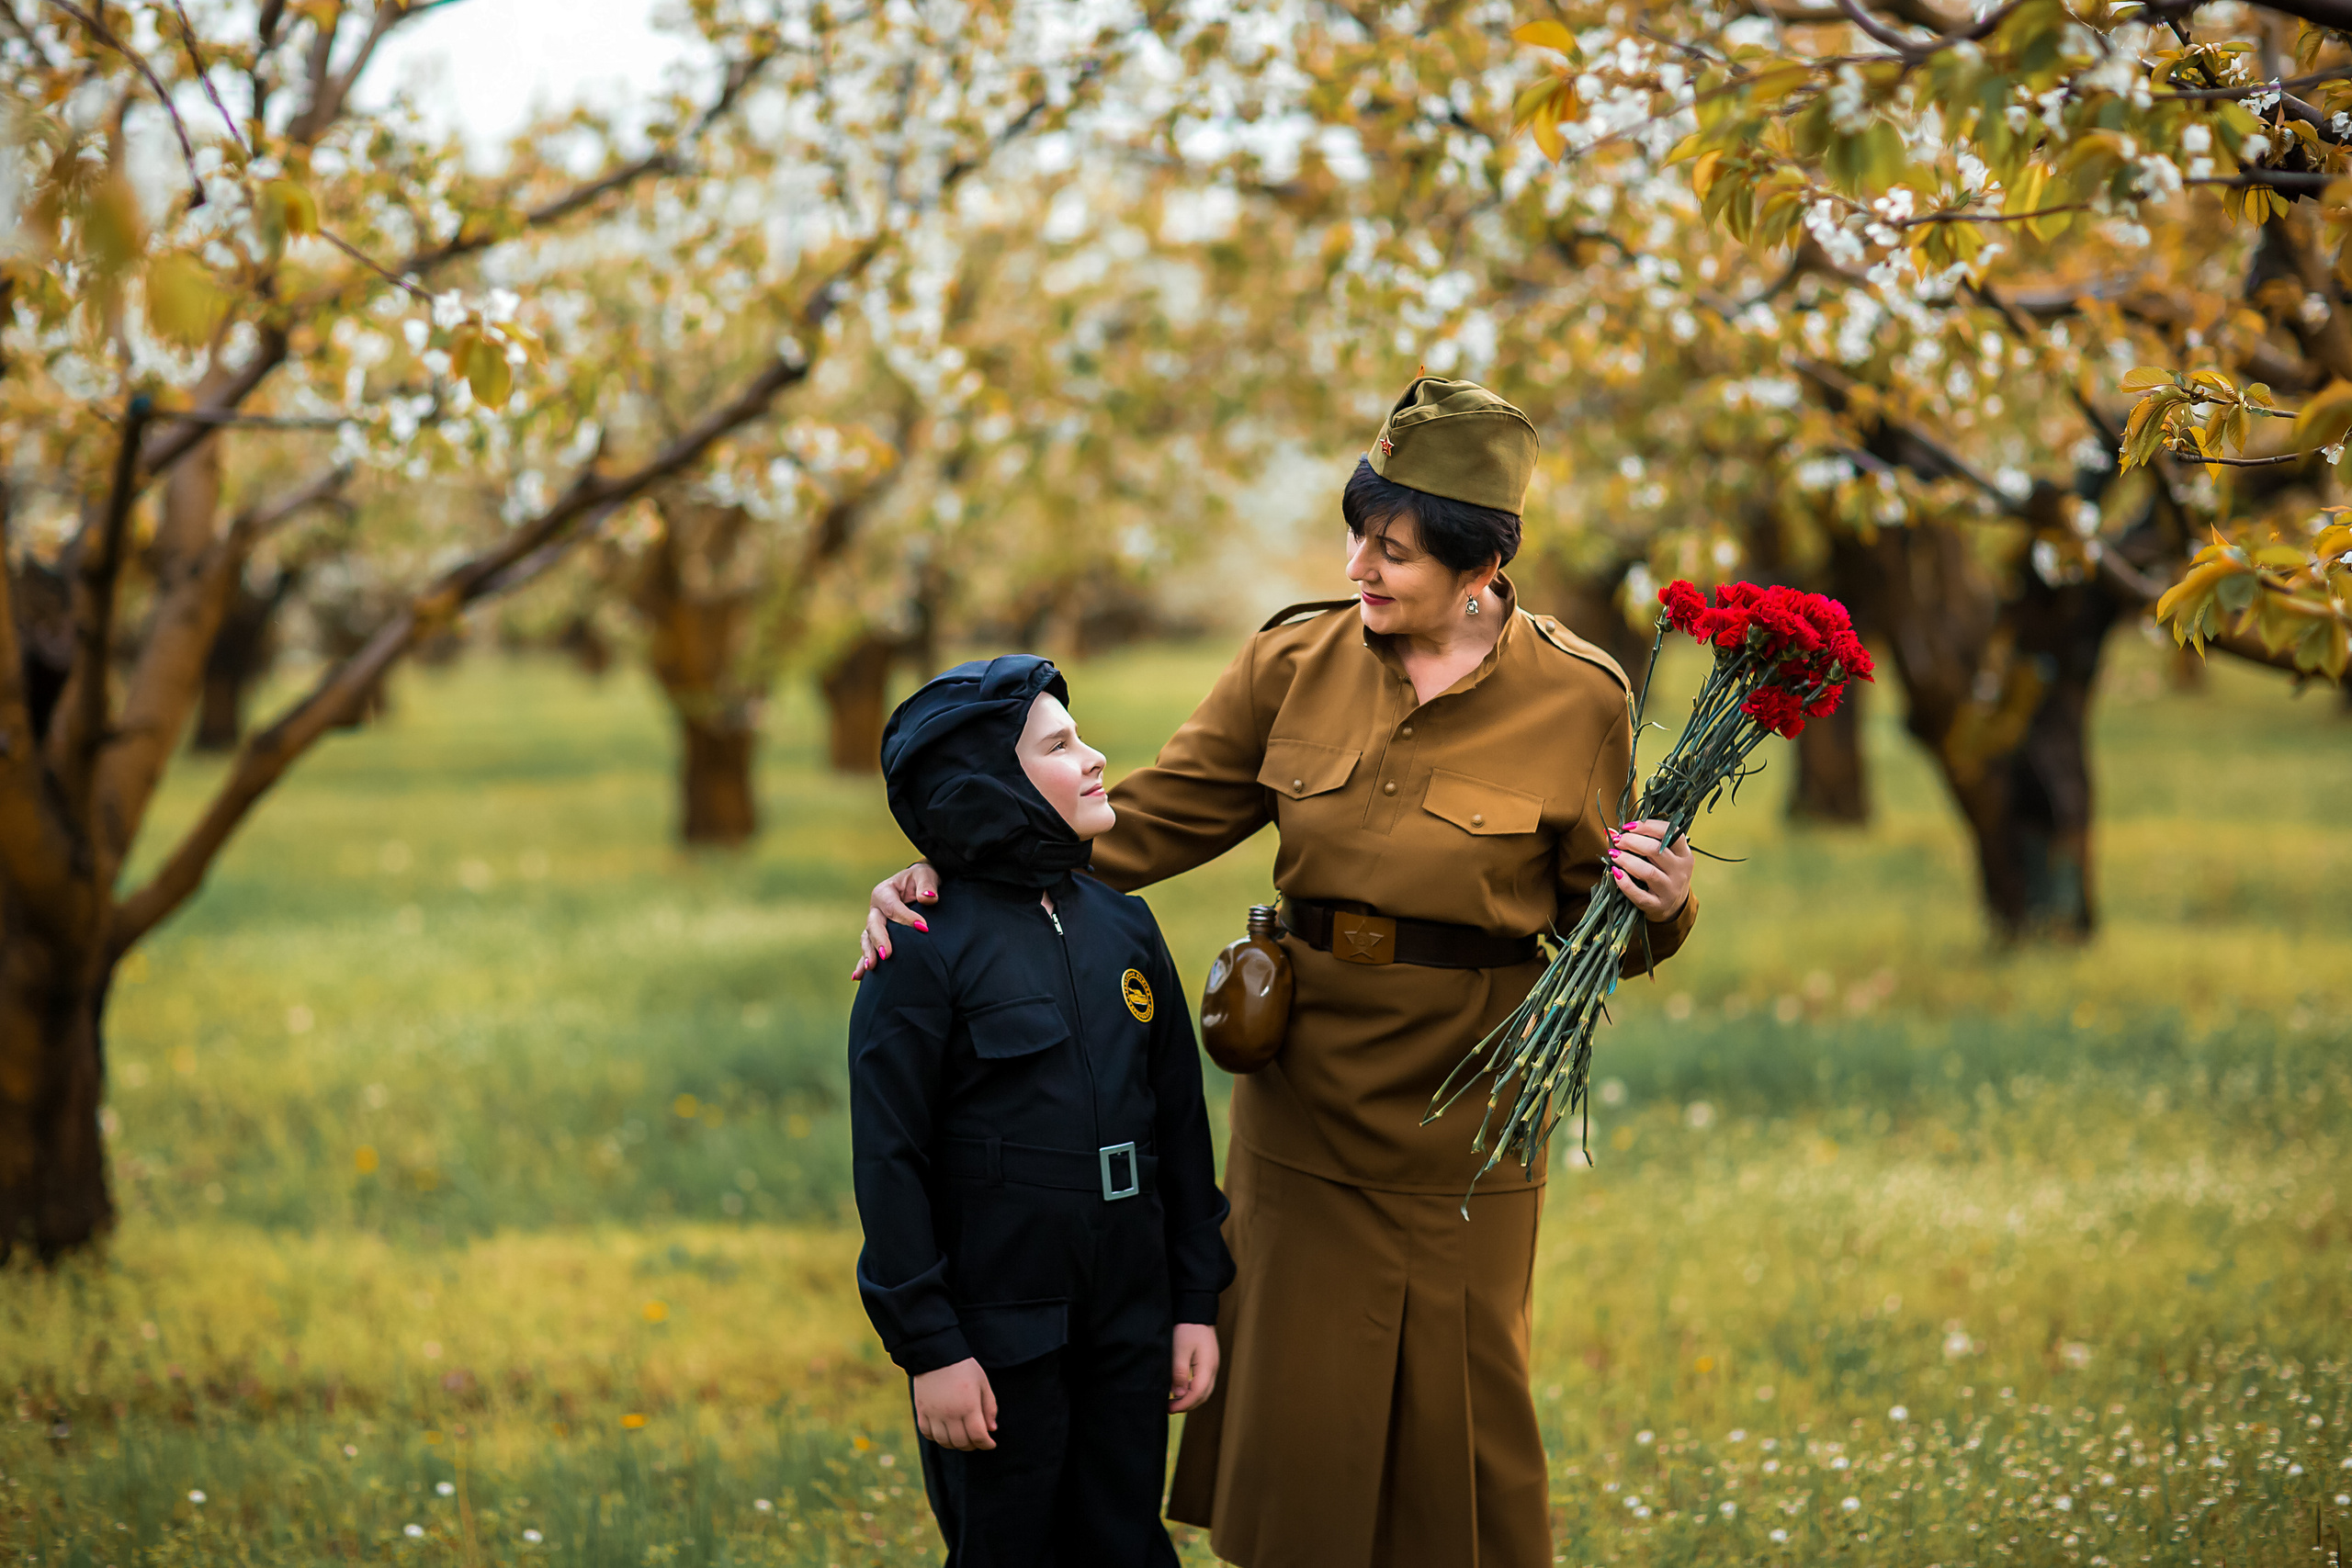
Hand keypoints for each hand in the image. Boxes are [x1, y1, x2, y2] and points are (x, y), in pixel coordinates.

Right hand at [853, 861, 941, 979]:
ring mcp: (875, 924)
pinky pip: (869, 949)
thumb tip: (928, 899)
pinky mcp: (878, 936)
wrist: (918, 886)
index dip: (907, 918)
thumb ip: (927, 886)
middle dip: (880, 940)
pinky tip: (859, 976)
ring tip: (872, 967)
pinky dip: (863, 962)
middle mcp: (876, 909)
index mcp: (884, 892)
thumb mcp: (926, 876)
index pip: (893, 907)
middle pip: (874, 925)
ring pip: (867, 939)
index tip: (924, 928)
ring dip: (868, 953)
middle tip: (886, 955)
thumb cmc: (922, 879)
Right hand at [911, 1357, 997, 1450]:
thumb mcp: (983, 1383)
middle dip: (972, 1445)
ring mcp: (934, 1414)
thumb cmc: (964, 1367)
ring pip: (944, 1442)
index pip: (978, 1436)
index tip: (991, 1444)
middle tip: (977, 1441)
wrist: (937, 1354)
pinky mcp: (921, 1411)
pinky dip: (936, 1437)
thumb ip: (989, 1407)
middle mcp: (950, 1414)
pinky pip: (927, 1433)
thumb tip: (992, 1429)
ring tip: (962, 1438)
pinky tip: (944, 1432)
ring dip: (955, 1444)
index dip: (987, 1444)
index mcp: (969, 1406)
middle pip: (961, 1442)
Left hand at [1168, 1323, 1219, 1413]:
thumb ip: (1179, 1373)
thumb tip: (1178, 1393)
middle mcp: (1213, 1369)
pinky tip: (1181, 1388)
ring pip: (1204, 1390)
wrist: (1196, 1312)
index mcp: (1207, 1367)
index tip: (1169, 1409)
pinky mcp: (1208, 1362)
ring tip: (1174, 1401)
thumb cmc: (1187, 1329)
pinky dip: (1193, 1390)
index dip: (1183, 1404)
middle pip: (1203, 1395)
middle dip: (1187, 1405)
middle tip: (1170, 1408)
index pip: (1197, 1394)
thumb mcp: (1180, 1350)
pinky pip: (1203, 1382)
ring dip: (1190, 1398)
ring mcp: (1212, 1366)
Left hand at [1608, 818, 1692, 920]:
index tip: (1628, 826)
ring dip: (1627, 860)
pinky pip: (1639, 895)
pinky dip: (1625, 883)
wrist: (1673, 907)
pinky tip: (1615, 873)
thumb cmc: (1663, 874)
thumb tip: (1609, 832)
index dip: (1648, 826)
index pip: (1671, 832)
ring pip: (1648, 872)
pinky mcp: (1658, 905)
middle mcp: (1680, 871)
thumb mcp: (1659, 857)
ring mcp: (1670, 889)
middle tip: (1617, 841)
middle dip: (1632, 842)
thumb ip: (1640, 842)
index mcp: (1684, 854)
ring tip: (1613, 855)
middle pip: (1657, 850)